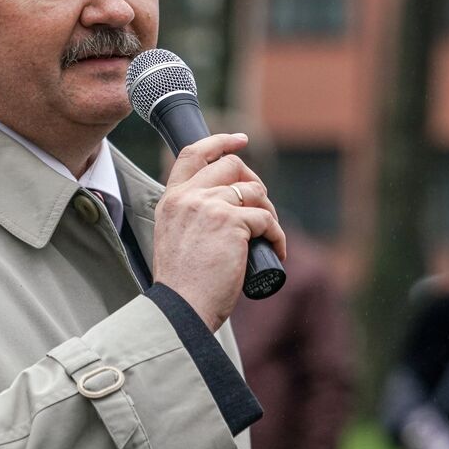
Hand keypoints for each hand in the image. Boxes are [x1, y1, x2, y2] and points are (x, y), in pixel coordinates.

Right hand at [151, 133, 286, 330]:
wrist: (181, 309)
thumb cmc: (182, 286)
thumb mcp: (176, 240)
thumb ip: (191, 219)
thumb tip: (227, 214)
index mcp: (171, 200)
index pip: (192, 153)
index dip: (220, 142)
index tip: (241, 140)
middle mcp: (188, 197)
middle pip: (232, 166)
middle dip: (254, 182)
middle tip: (262, 207)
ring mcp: (210, 206)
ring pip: (254, 191)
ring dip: (269, 211)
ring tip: (269, 235)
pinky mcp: (232, 222)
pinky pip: (267, 219)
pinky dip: (277, 236)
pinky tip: (276, 251)